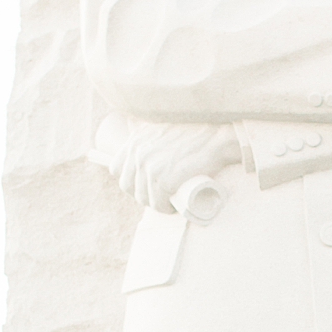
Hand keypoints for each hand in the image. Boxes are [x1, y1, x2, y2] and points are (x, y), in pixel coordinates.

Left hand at [103, 119, 241, 212]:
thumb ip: (144, 125)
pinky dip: (164, 208)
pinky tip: (171, 207)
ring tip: (167, 202)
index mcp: (135, 140)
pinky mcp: (165, 180)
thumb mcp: (160, 124)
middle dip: (140, 194)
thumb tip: (131, 124)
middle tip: (158, 195)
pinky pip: (157, 203)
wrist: (215, 138)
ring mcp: (151, 167)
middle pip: (127, 186)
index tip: (142, 183)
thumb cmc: (193, 131)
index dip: (128, 179)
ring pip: (142, 197)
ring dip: (154, 204)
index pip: (115, 168)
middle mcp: (139, 153)